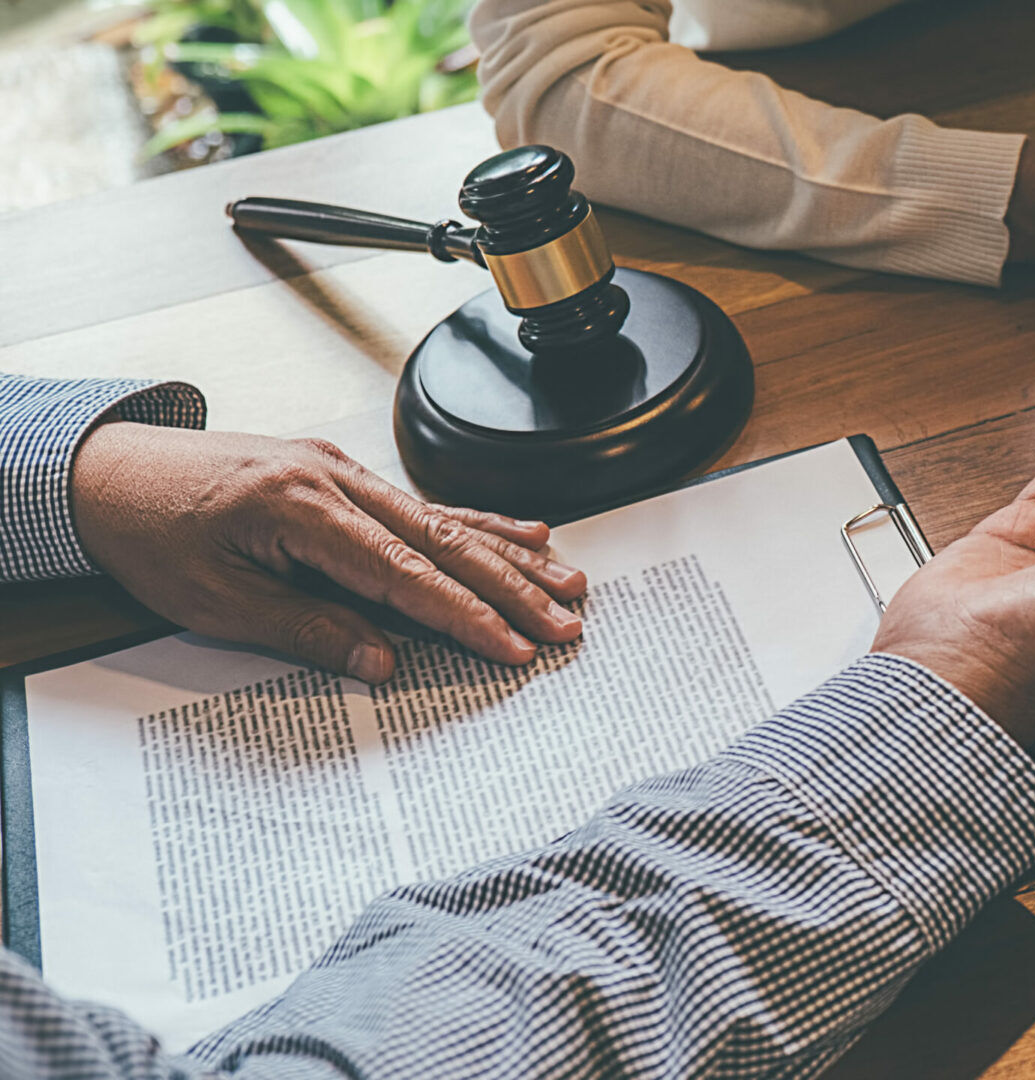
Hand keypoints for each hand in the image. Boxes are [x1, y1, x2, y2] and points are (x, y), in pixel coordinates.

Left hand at [71, 423, 587, 682]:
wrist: (104, 470)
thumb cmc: (148, 535)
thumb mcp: (216, 602)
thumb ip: (308, 628)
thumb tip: (382, 662)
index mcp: (302, 510)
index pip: (406, 574)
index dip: (466, 617)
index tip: (513, 648)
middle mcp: (333, 480)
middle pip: (445, 542)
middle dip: (514, 588)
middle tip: (567, 622)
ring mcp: (342, 471)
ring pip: (446, 518)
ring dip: (512, 554)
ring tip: (569, 580)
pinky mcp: (341, 473)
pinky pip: (423, 502)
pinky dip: (478, 520)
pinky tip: (524, 531)